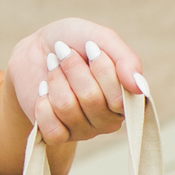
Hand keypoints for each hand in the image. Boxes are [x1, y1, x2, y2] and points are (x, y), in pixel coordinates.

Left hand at [6, 20, 145, 163]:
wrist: (35, 49)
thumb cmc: (74, 42)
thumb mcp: (101, 38)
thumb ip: (125, 59)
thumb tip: (139, 87)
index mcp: (126, 98)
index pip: (120, 97)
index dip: (102, 68)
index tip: (89, 46)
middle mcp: (109, 119)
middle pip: (91, 99)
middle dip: (73, 69)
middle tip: (63, 53)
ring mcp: (84, 131)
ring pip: (67, 108)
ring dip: (55, 80)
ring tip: (52, 67)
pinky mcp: (57, 136)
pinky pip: (51, 128)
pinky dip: (42, 102)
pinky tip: (43, 90)